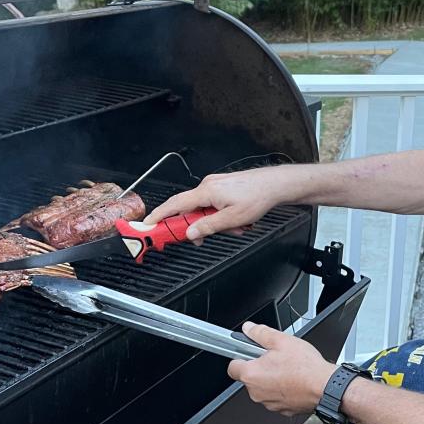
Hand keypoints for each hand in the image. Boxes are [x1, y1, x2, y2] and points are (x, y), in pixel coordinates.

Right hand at [143, 169, 286, 240]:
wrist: (275, 185)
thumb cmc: (257, 197)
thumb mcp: (232, 219)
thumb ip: (208, 226)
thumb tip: (192, 233)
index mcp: (206, 191)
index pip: (175, 204)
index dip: (160, 215)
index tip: (149, 224)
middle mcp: (208, 185)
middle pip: (191, 210)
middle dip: (199, 226)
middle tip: (204, 238)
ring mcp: (216, 185)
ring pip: (206, 210)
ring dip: (217, 223)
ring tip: (236, 227)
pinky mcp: (223, 187)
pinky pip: (214, 205)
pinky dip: (222, 216)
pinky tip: (238, 221)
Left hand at [227, 323, 334, 416]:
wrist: (325, 387)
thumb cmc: (305, 368)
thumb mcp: (281, 341)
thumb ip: (261, 333)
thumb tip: (249, 329)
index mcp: (252, 374)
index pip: (232, 366)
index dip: (240, 357)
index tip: (248, 353)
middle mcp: (256, 392)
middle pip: (250, 377)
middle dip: (260, 367)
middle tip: (275, 358)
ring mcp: (269, 403)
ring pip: (264, 388)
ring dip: (271, 379)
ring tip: (288, 369)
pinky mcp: (281, 409)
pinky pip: (276, 397)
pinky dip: (282, 389)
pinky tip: (294, 380)